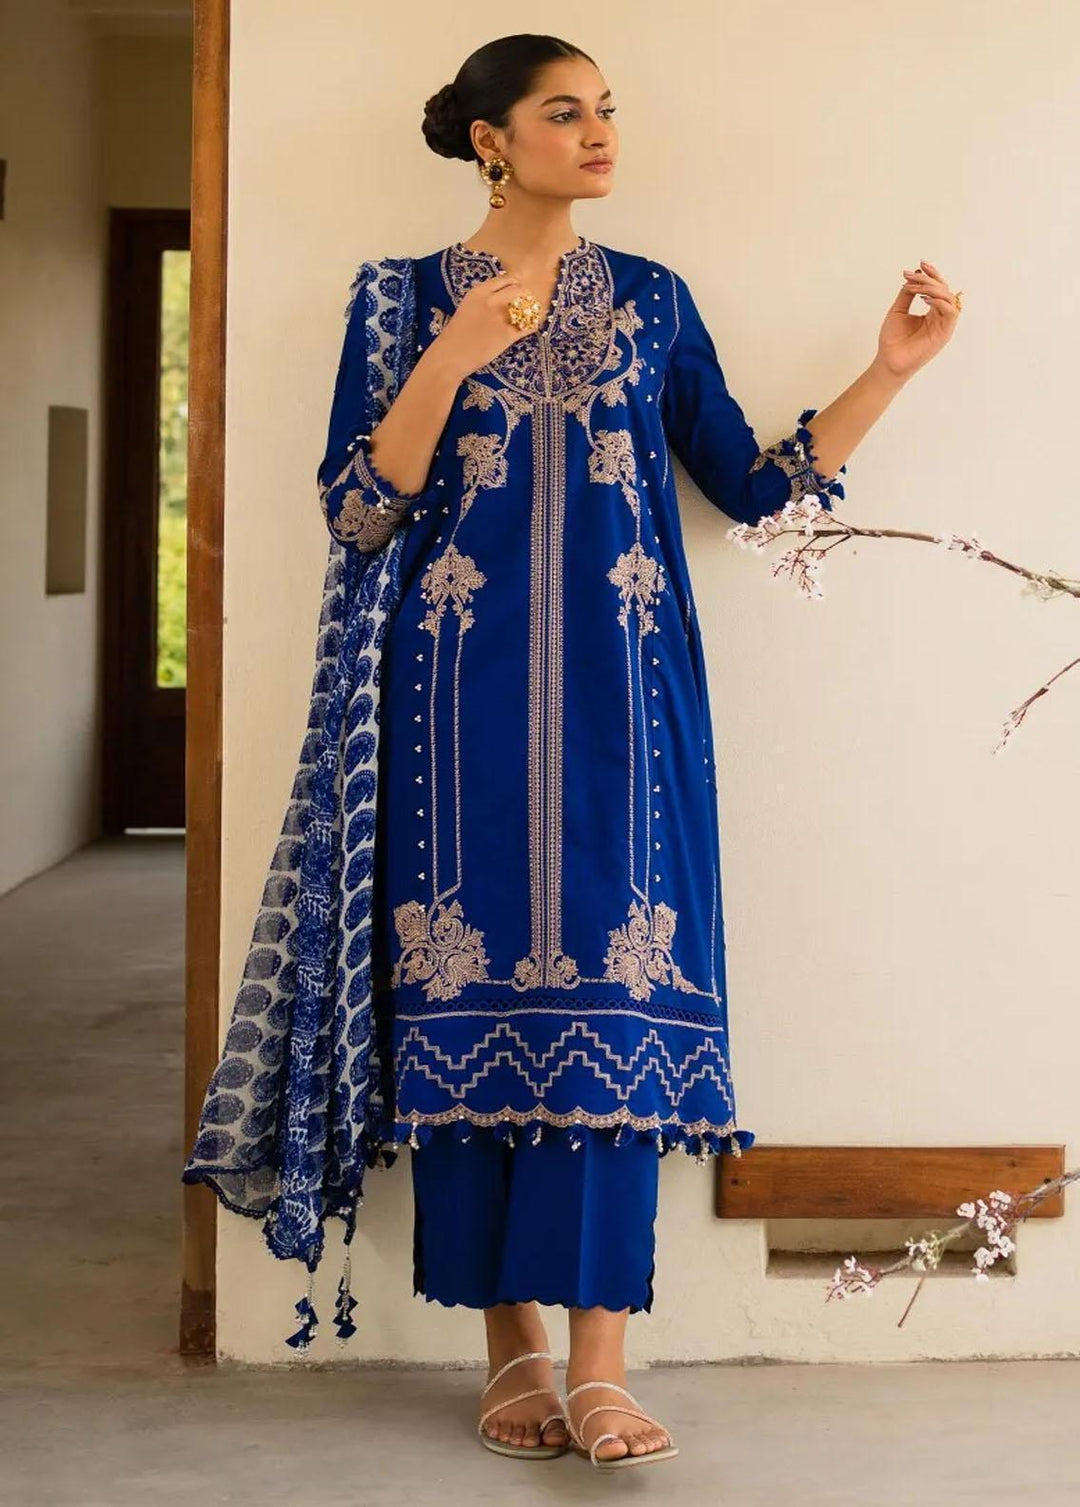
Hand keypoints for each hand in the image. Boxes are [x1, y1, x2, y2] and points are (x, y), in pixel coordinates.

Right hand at [437, 272, 537, 378]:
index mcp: (479, 292)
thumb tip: (499, 297)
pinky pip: (527, 327)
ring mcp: (500, 318)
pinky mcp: (507, 335)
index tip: (516, 288)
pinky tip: (531, 327)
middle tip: (526, 300)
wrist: (451, 355)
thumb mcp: (467, 308)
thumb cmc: (455, 334)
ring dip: (531, 309)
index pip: (504, 279)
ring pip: (526, 307)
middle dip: (524, 294)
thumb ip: (482, 300)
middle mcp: (491, 301)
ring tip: (530, 313)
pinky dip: (532, 326)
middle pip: (518, 289)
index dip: (513, 283)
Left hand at [873, 258, 960, 381]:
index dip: (932, 274)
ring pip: (948, 298)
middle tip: (911, 276)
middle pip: (944, 289)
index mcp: (932, 311)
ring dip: (933, 288)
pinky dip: (939, 302)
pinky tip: (924, 298)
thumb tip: (916, 273)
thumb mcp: (898, 310)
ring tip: (915, 288)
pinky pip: (951, 312)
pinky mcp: (944, 334)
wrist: (888, 360)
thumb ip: (907, 294)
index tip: (920, 263)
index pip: (938, 287)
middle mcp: (940, 316)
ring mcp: (943, 325)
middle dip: (928, 279)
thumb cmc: (892, 340)